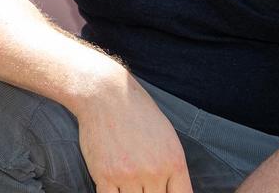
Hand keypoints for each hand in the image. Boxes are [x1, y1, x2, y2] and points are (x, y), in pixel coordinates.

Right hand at [74, 71, 191, 192]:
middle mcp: (154, 172)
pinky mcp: (104, 175)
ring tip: (126, 180)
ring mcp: (128, 175)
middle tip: (140, 180)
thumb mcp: (167, 137)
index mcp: (174, 163)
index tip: (162, 191)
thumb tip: (173, 189)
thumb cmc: (137, 112)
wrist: (106, 95)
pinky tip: (112, 186)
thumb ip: (173, 166)